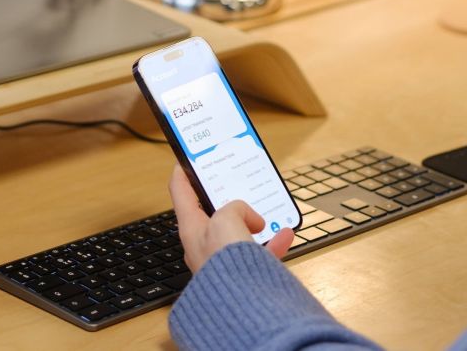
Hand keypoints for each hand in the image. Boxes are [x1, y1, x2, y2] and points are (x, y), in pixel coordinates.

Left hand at [169, 164, 293, 272]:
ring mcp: (223, 261)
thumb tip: (250, 220)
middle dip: (224, 199)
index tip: (185, 160)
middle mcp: (204, 246)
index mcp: (191, 229)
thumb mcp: (227, 218)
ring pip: (238, 233)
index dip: (182, 173)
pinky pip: (260, 253)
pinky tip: (286, 234)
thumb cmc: (225, 263)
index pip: (180, 193)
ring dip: (253, 222)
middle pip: (211, 214)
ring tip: (265, 213)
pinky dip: (273, 242)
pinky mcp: (242, 275)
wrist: (242, 305)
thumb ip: (235, 208)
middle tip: (232, 183)